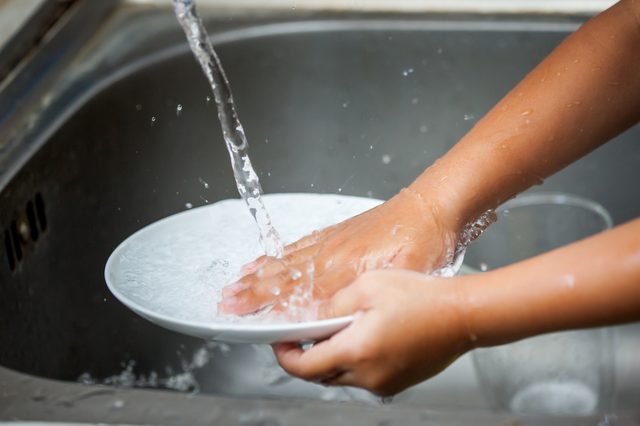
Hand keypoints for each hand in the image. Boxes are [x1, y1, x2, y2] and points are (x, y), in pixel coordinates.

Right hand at [219, 188, 460, 315]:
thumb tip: (336, 313)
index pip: (299, 293)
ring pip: (286, 261)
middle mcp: (331, 255)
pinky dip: (278, 254)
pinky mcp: (335, 234)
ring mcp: (331, 242)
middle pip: (283, 277)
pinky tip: (265, 259)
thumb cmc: (424, 243)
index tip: (244, 314)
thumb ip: (367, 293)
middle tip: (226, 302)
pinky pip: (299, 245)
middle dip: (252, 292)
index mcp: (346, 268)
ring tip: (235, 283)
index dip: (269, 306)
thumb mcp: (405, 275)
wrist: (429, 208)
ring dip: (258, 275)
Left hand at [272, 270, 472, 395]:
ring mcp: (384, 383)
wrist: (462, 315)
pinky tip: (367, 335)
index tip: (280, 342)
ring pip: (342, 376)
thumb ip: (332, 305)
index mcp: (356, 352)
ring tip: (345, 326)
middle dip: (309, 354)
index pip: (304, 367)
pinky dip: (356, 360)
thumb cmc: (421, 297)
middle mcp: (368, 376)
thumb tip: (312, 318)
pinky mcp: (397, 383)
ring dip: (334, 356)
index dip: (285, 355)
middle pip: (321, 374)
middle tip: (310, 330)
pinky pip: (364, 376)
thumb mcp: (367, 286)